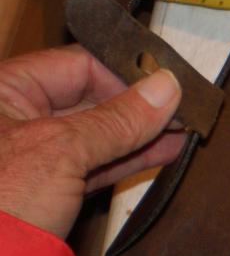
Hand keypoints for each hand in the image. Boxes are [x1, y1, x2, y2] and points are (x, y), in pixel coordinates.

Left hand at [0, 45, 184, 237]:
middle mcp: (14, 118)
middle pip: (89, 98)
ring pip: (97, 135)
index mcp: (1, 91)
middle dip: (139, 106)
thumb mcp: (61, 152)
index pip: (77, 65)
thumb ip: (118, 120)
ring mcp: (33, 156)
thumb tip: (166, 88)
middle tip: (184, 109)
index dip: (125, 74)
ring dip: (142, 134)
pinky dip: (129, 159)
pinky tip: (165, 152)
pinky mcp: (48, 190)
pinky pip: (95, 165)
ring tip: (184, 130)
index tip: (168, 86)